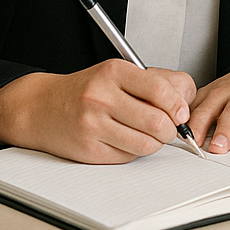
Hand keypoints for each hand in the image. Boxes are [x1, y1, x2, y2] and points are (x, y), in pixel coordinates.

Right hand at [0, 61, 197, 163]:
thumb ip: (155, 82)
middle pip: (157, 121)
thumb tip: (186, 102)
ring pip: (145, 144)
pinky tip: (125, 140)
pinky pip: (127, 157)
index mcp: (114, 71)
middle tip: (169, 128)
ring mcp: (93, 124)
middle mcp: (101, 96)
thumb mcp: (119, 73)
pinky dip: (134, 152)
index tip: (181, 113)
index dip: (179, 106)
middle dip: (171, 129)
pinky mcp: (88, 149)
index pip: (162, 90)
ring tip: (148, 135)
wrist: (42, 107)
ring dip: (155, 143)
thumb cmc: (86, 90)